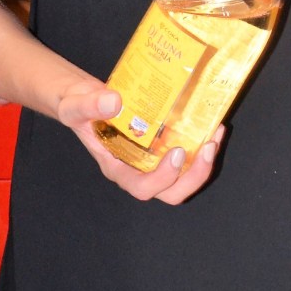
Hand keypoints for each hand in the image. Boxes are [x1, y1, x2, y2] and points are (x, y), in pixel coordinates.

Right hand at [57, 76, 223, 203]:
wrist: (85, 98)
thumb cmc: (77, 108)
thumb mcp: (75, 106)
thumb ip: (89, 106)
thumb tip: (114, 102)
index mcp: (117, 168)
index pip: (142, 188)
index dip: (163, 178)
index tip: (176, 152)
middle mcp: (138, 170)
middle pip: (171, 192)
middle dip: (194, 176)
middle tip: (207, 147)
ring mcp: (153, 160)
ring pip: (185, 178)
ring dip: (205, 162)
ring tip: (216, 134)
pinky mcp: (163, 145)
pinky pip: (189, 156)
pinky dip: (203, 144)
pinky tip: (212, 124)